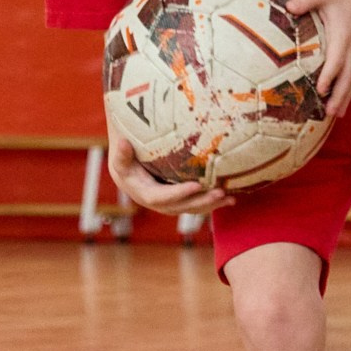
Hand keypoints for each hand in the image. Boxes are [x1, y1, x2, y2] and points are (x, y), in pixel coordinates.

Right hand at [106, 124, 231, 216]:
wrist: (128, 169)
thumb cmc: (125, 159)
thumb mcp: (120, 157)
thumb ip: (121, 153)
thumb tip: (123, 143)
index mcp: (144, 194)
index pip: (162, 197)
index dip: (178, 194)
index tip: (195, 185)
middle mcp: (159, 203)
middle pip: (182, 207)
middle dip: (201, 201)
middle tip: (220, 193)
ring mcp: (170, 204)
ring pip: (192, 208)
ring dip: (211, 205)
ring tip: (230, 198)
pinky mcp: (180, 200)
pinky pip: (197, 203)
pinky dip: (212, 202)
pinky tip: (230, 197)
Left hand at [288, 0, 350, 116]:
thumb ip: (306, 0)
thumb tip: (290, 7)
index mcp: (343, 34)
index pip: (337, 59)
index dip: (330, 75)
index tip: (321, 89)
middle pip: (348, 75)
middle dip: (340, 95)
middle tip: (329, 112)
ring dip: (346, 96)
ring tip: (336, 115)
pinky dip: (350, 89)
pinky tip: (343, 102)